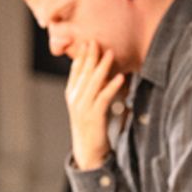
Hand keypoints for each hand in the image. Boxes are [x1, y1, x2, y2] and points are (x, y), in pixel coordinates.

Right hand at [65, 40, 125, 169]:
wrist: (88, 151)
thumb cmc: (91, 126)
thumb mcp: (87, 105)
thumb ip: (90, 89)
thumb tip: (100, 73)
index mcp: (71, 94)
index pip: (75, 70)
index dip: (81, 55)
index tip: (88, 41)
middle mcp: (75, 99)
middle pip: (83, 73)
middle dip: (91, 56)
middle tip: (97, 41)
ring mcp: (83, 108)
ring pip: (93, 82)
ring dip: (102, 67)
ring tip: (110, 53)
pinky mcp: (94, 116)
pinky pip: (104, 97)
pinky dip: (112, 86)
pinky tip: (120, 77)